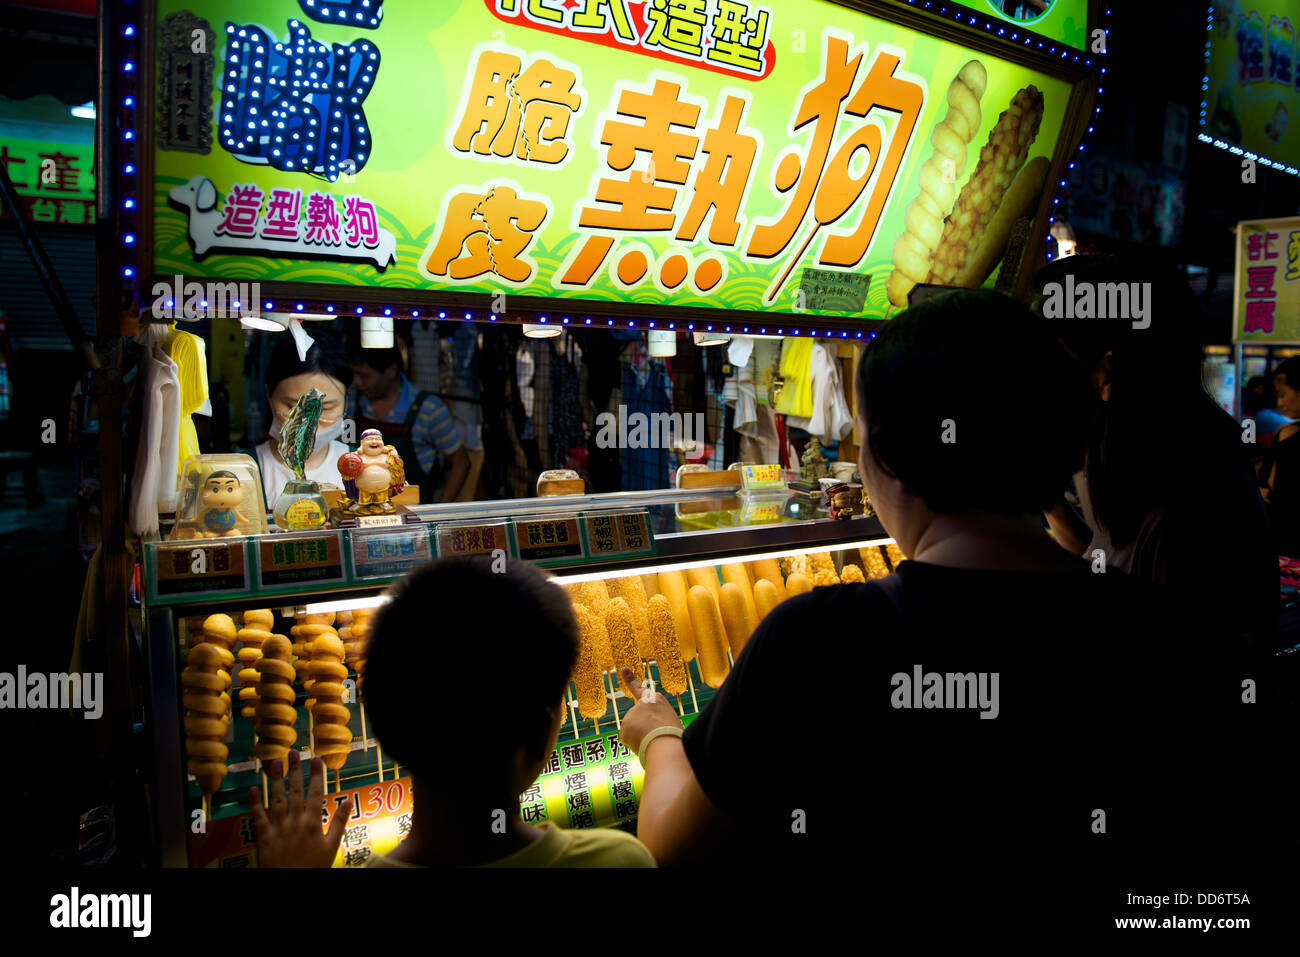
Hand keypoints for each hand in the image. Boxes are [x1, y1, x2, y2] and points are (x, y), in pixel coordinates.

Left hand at [248, 750, 351, 867]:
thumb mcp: (331, 847)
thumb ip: (339, 823)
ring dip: (276, 780)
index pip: (316, 793)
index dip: (316, 775)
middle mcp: (294, 821)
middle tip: (293, 753)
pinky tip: (253, 789)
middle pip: (295, 791)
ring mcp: (278, 827)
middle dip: (294, 770)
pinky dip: (254, 802)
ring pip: (276, 799)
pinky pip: (258, 816)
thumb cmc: (313, 867)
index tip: (315, 759)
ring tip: (275, 762)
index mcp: (312, 822)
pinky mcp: (263, 836)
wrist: (290, 883)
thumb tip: (348, 802)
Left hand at [617, 667, 681, 755]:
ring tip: (651, 739)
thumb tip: (645, 733)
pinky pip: (627, 738)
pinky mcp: (624, 725)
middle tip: (654, 735)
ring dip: (639, 737)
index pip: (640, 689)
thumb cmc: (673, 735)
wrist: (666, 744)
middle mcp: (642, 703)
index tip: (623, 669)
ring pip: (632, 729)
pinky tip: (642, 743)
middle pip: (638, 719)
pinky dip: (633, 744)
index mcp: (656, 700)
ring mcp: (632, 713)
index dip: (630, 679)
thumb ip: (656, 722)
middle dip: (642, 728)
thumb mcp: (670, 721)